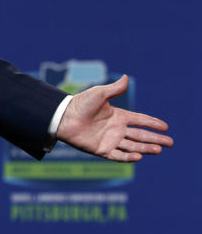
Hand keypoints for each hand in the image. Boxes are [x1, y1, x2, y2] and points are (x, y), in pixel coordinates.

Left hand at [56, 75, 172, 161]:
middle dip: (155, 139)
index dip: (152, 123)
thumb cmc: (80, 104)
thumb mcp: (99, 94)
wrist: (63, 117)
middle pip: (140, 135)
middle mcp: (116, 129)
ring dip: (146, 148)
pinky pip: (117, 156)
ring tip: (159, 149)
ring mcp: (109, 140)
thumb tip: (126, 77)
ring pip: (132, 146)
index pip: (139, 120)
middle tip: (170, 143)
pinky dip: (128, 157)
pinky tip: (139, 156)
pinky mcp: (101, 150)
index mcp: (118, 116)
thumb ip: (115, 89)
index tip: (165, 127)